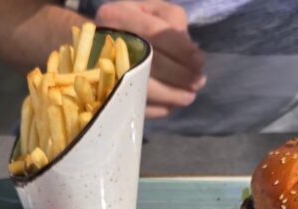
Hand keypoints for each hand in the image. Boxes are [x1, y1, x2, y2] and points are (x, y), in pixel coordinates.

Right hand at [94, 1, 205, 117]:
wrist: (98, 43)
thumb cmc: (134, 24)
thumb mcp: (153, 11)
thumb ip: (173, 22)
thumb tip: (191, 54)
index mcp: (117, 15)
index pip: (154, 32)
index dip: (180, 48)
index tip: (199, 62)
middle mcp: (106, 40)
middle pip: (149, 62)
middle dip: (178, 75)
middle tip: (197, 83)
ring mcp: (103, 69)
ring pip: (141, 86)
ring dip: (170, 95)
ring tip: (188, 97)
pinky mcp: (106, 92)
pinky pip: (132, 103)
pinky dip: (155, 108)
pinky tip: (169, 105)